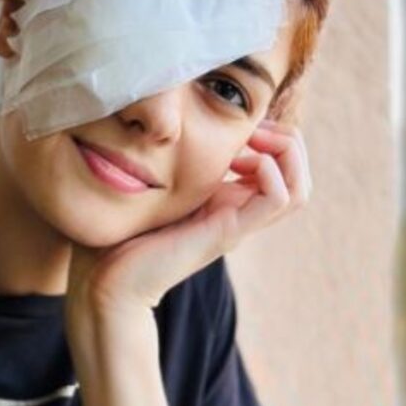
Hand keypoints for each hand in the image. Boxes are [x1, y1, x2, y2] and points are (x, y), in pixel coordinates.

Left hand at [66, 117, 312, 315]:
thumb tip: (165, 129)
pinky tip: (240, 162)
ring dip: (286, 153)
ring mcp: (236, 223)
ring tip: (252, 142)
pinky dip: (271, 172)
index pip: (278, 166)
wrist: (107, 280)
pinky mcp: (227, 232)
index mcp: (224, 201)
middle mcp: (237, 212)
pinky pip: (278, 200)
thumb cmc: (120, 234)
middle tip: (253, 129)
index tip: (240, 124)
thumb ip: (167, 164)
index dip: (270, 135)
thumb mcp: (152, 187)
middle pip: (298, 176)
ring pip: (298, 189)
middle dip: (285, 139)